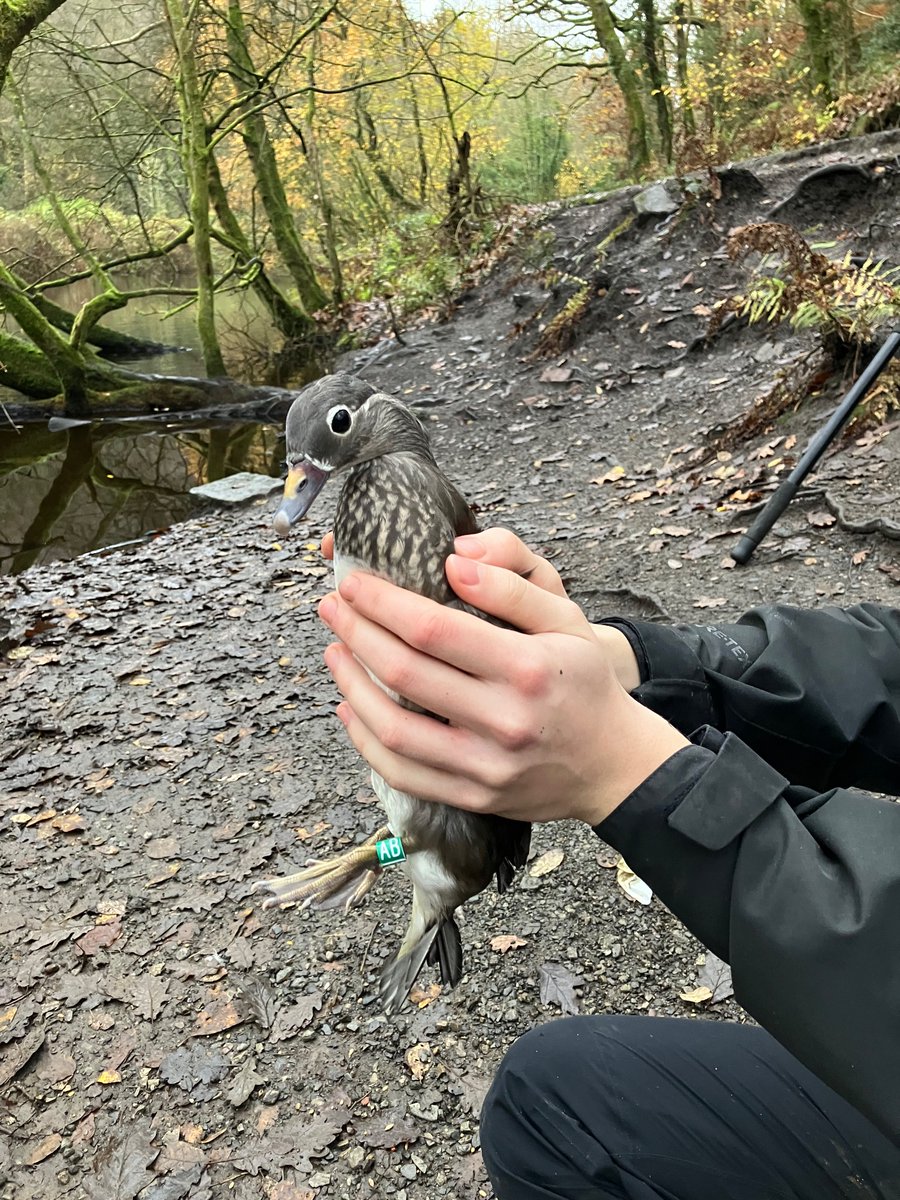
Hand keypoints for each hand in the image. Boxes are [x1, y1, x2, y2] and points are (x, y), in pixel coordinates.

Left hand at [317, 541, 687, 825]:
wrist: (613, 763)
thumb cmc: (584, 682)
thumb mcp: (566, 618)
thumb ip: (512, 585)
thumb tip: (453, 563)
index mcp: (528, 669)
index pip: (433, 629)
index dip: (382, 602)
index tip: (354, 582)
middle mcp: (505, 721)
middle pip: (405, 673)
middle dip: (356, 633)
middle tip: (332, 606)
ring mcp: (486, 766)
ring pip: (393, 729)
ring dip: (351, 684)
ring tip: (334, 651)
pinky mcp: (473, 796)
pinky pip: (401, 773)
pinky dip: (365, 739)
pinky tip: (350, 706)